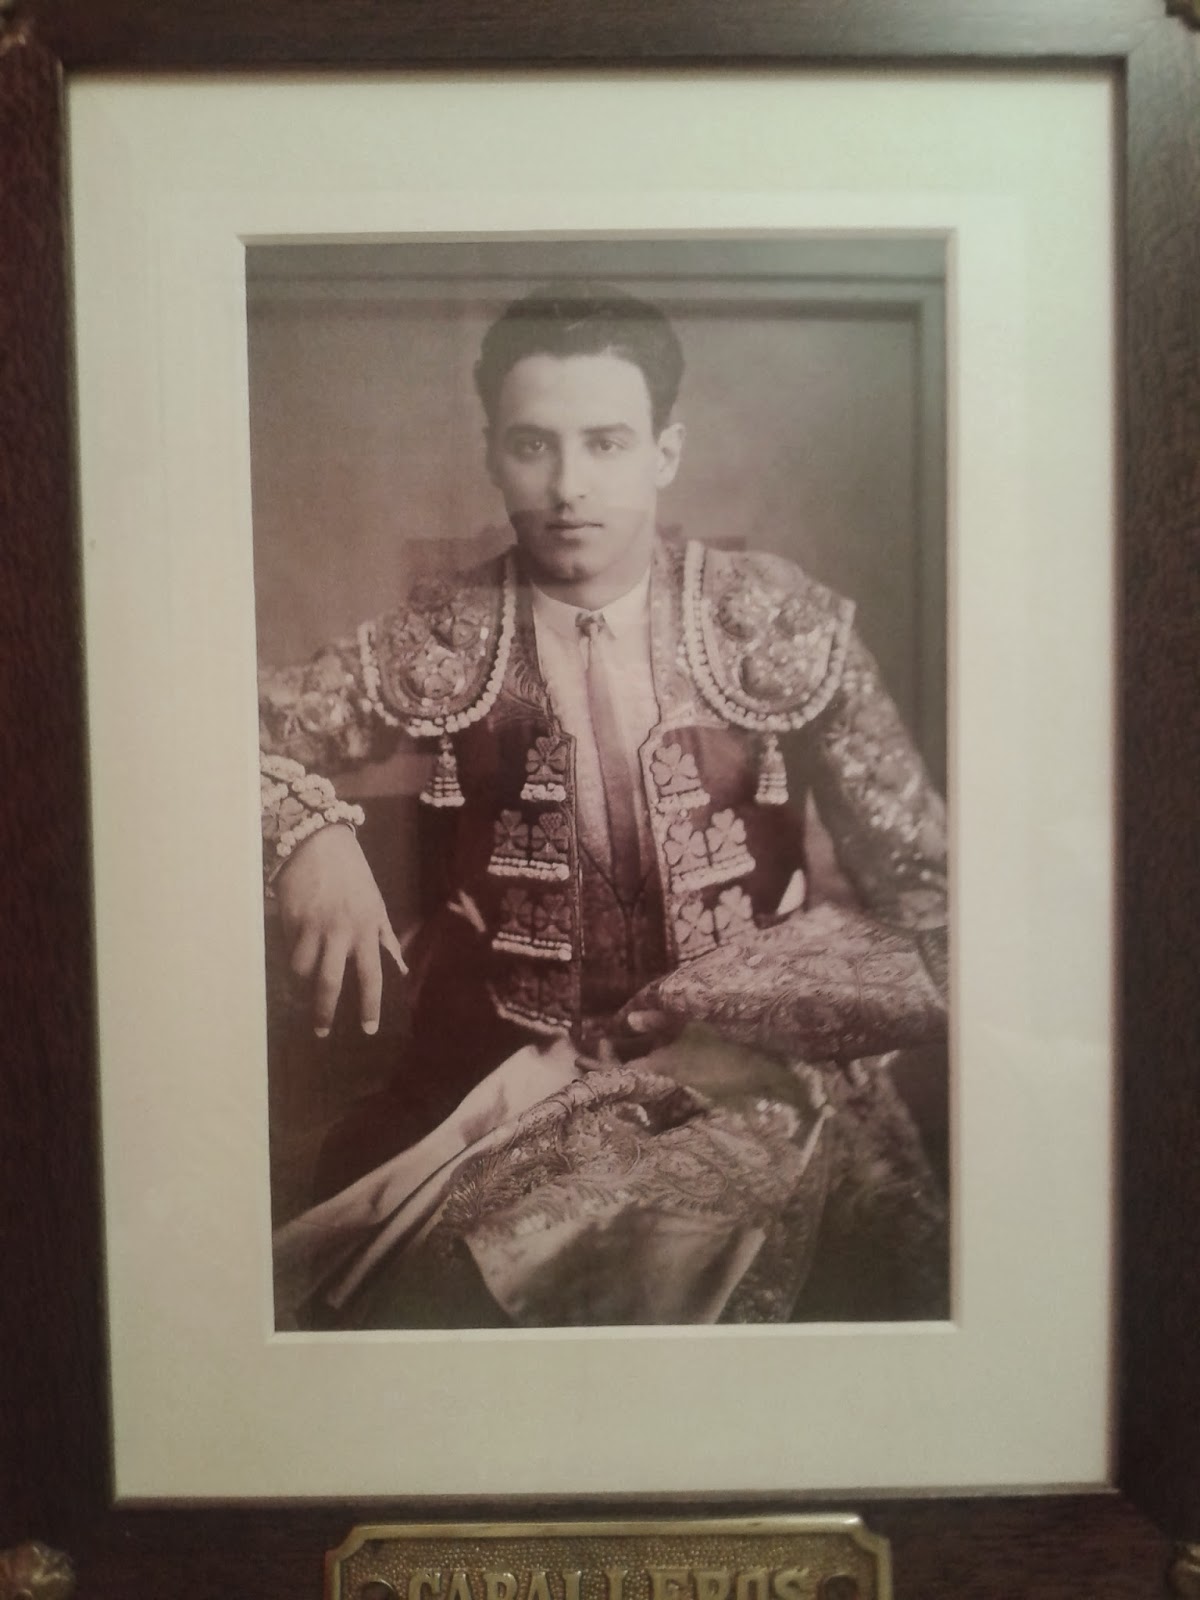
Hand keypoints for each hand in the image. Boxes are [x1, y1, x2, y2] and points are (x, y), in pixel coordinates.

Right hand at [274, 824, 406, 1035]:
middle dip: (325, 1011)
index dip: (370, 1005)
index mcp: (368, 927)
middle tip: (322, 1032)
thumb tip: (398, 968)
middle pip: (331, 982)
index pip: (372, 975)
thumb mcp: (376, 903)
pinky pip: (287, 953)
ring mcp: (313, 926)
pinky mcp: (290, 920)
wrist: (318, 843)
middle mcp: (341, 930)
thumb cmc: (352, 875)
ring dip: (300, 990)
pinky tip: (288, 974)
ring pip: (302, 971)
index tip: (368, 1029)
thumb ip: (385, 937)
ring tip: (298, 1001)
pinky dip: (287, 966)